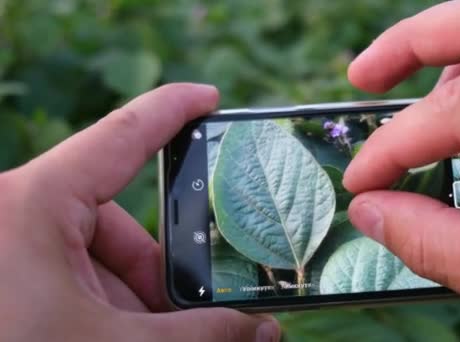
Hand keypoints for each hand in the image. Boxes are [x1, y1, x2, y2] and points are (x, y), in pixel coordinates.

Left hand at [0, 84, 279, 341]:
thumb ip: (199, 335)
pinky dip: (100, 307)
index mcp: (31, 204)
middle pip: (113, 220)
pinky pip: (68, 277)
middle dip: (156, 271)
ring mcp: (9, 244)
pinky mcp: (8, 274)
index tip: (209, 98)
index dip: (172, 111)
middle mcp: (15, 213)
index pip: (121, 135)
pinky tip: (112, 334)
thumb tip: (264, 331)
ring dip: (129, 300)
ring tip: (148, 335)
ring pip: (92, 257)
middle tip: (193, 309)